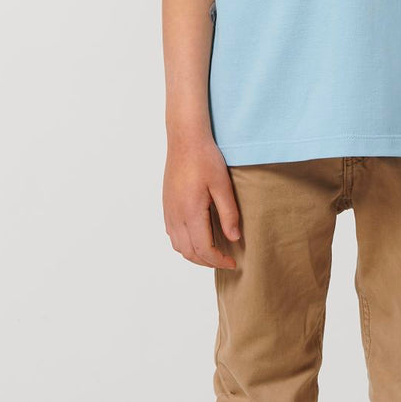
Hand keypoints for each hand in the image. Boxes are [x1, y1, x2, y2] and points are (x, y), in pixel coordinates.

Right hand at [163, 137, 241, 268]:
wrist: (185, 139)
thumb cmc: (205, 158)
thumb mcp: (222, 185)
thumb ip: (228, 213)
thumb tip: (234, 238)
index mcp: (191, 212)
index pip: (203, 249)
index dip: (218, 260)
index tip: (233, 262)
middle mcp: (176, 216)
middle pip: (189, 252)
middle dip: (208, 262)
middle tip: (225, 260)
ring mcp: (169, 211)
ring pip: (178, 246)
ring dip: (195, 254)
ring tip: (213, 252)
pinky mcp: (167, 205)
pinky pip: (173, 234)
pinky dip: (185, 244)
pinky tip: (197, 237)